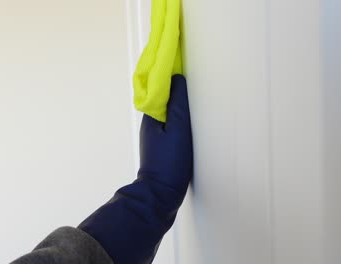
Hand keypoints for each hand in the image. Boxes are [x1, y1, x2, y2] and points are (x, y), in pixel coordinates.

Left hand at [79, 74, 192, 263]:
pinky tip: (188, 112)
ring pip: (166, 107)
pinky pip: (170, 119)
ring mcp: (156, 133)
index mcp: (152, 114)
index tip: (177, 54)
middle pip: (162, 94)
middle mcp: (151, 121)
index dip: (168, 70)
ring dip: (175, 95)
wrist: (160, 194)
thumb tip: (177, 78)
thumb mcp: (179, 130)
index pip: (159, 84)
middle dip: (171, 80)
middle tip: (186, 65)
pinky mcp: (163, 144)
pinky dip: (178, 110)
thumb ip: (179, 104)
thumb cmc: (170, 164)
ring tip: (189, 84)